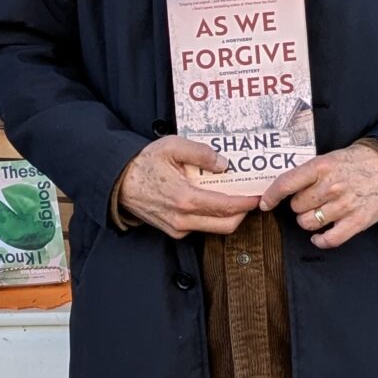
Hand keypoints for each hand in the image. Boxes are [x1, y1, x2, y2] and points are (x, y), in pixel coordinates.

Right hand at [117, 135, 256, 237]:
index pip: (226, 206)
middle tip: (250, 197)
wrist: (118, 183)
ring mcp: (178, 228)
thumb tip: (224, 164)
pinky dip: (212, 217)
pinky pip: (201, 227)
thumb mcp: (172, 147)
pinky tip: (213, 201)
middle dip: (243, 212)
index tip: (258, 196)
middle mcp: (183, 219)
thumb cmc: (143, 163)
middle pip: (226, 225)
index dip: (247, 202)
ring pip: (215, 228)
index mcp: (185, 199)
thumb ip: (201, 153)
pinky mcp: (174, 231)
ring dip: (228, 215)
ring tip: (234, 197)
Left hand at [260, 142, 377, 250]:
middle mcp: (331, 186)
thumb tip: (281, 188)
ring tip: (318, 213)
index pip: (286, 183)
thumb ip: (308, 173)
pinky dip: (320, 240)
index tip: (265, 203)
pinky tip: (319, 236)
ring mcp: (344, 205)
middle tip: (311, 200)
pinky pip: (329, 239)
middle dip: (299, 206)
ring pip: (308, 223)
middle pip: (297, 207)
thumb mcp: (329, 158)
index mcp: (321, 167)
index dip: (271, 196)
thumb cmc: (355, 163)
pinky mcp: (357, 221)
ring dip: (309, 221)